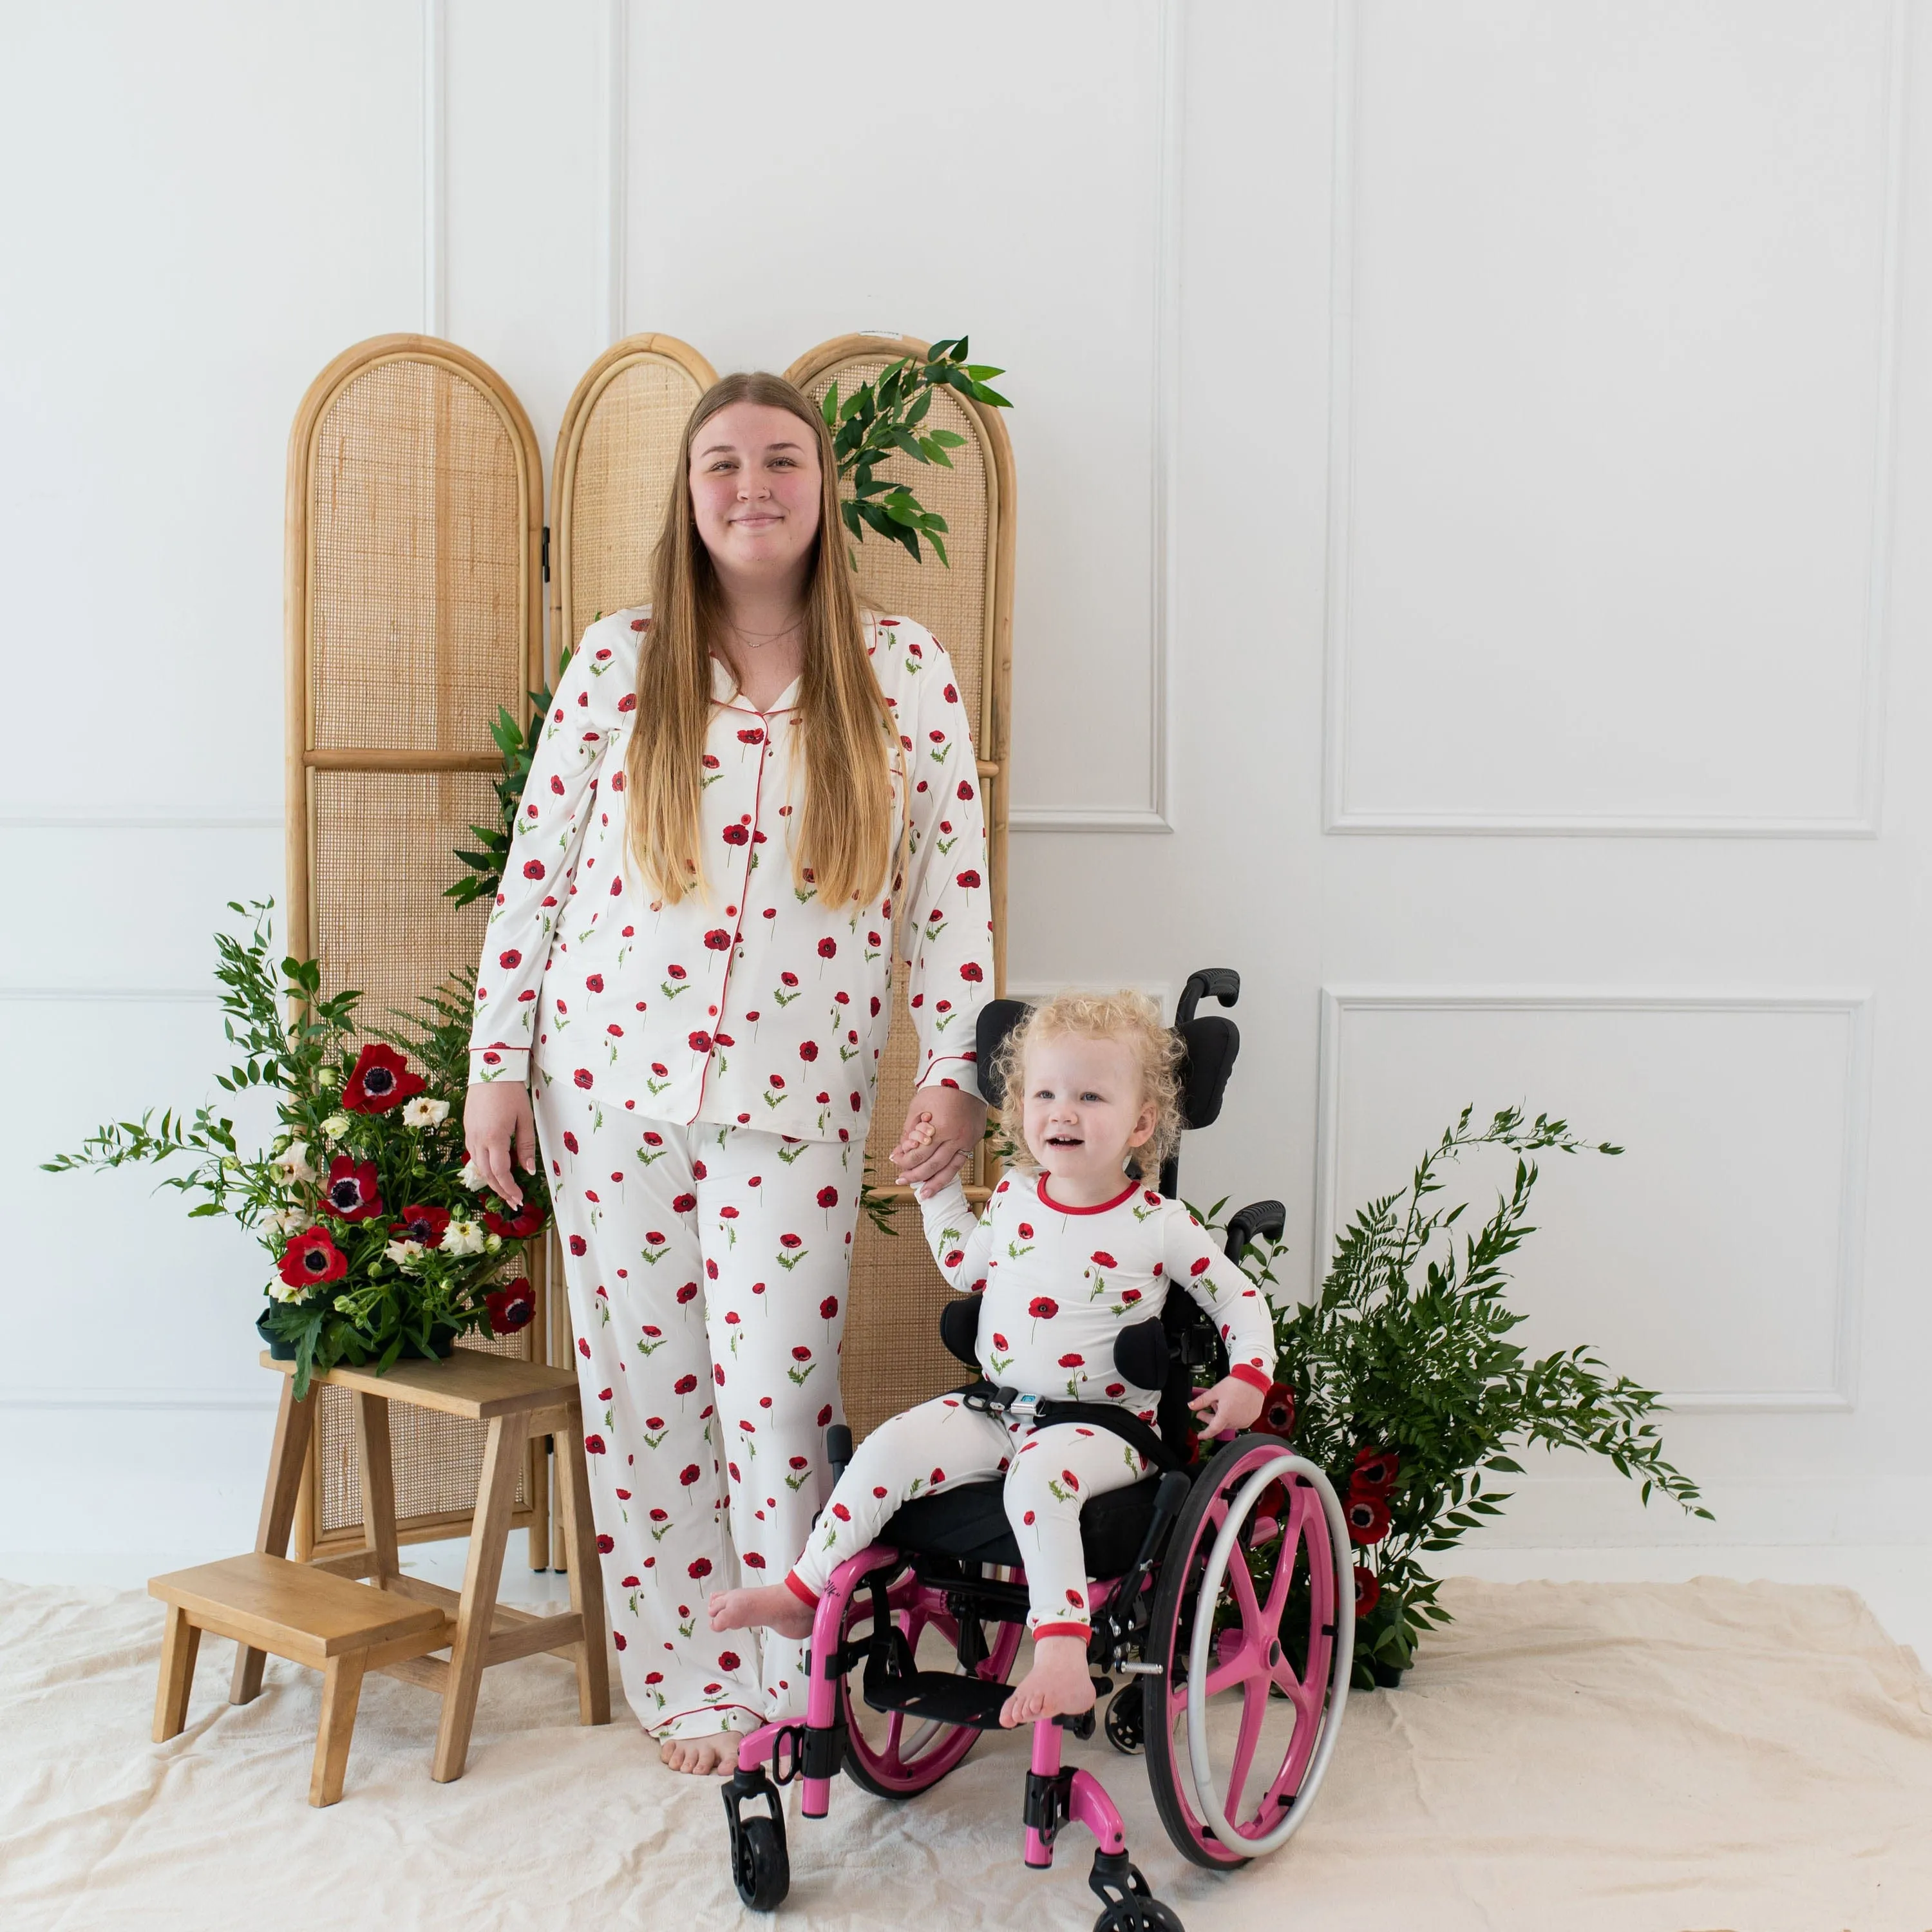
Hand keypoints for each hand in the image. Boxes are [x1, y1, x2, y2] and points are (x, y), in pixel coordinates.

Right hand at [465, 1080, 537, 1210]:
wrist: (491, 1070)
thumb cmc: (512, 1093)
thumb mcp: (525, 1119)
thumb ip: (526, 1146)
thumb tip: (529, 1171)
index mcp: (494, 1138)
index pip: (500, 1173)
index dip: (509, 1189)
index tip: (518, 1199)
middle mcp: (478, 1140)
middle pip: (486, 1174)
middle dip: (500, 1190)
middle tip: (513, 1201)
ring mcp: (470, 1135)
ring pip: (477, 1166)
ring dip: (491, 1181)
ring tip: (505, 1190)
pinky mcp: (467, 1129)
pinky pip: (473, 1155)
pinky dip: (483, 1167)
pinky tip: (493, 1170)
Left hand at [892, 1085, 986, 1198]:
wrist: (966, 1078)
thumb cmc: (939, 1090)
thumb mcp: (918, 1107)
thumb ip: (909, 1131)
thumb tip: (900, 1152)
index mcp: (940, 1127)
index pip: (919, 1153)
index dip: (905, 1161)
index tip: (896, 1161)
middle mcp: (956, 1137)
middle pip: (932, 1165)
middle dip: (915, 1175)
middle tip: (901, 1180)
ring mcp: (967, 1140)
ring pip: (949, 1169)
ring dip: (934, 1183)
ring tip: (923, 1195)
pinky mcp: (974, 1140)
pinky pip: (960, 1162)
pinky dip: (949, 1174)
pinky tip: (939, 1182)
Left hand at [1188, 1376, 1262, 1437]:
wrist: (1254, 1379)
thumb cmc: (1237, 1384)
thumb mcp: (1215, 1391)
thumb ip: (1202, 1401)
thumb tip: (1191, 1406)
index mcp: (1226, 1416)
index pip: (1213, 1430)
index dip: (1205, 1434)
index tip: (1200, 1435)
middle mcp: (1236, 1421)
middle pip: (1220, 1425)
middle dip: (1210, 1419)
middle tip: (1203, 1412)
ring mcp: (1245, 1420)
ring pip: (1229, 1423)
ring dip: (1222, 1416)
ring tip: (1219, 1403)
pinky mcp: (1252, 1418)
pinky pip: (1239, 1420)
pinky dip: (1232, 1416)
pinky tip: (1230, 1405)